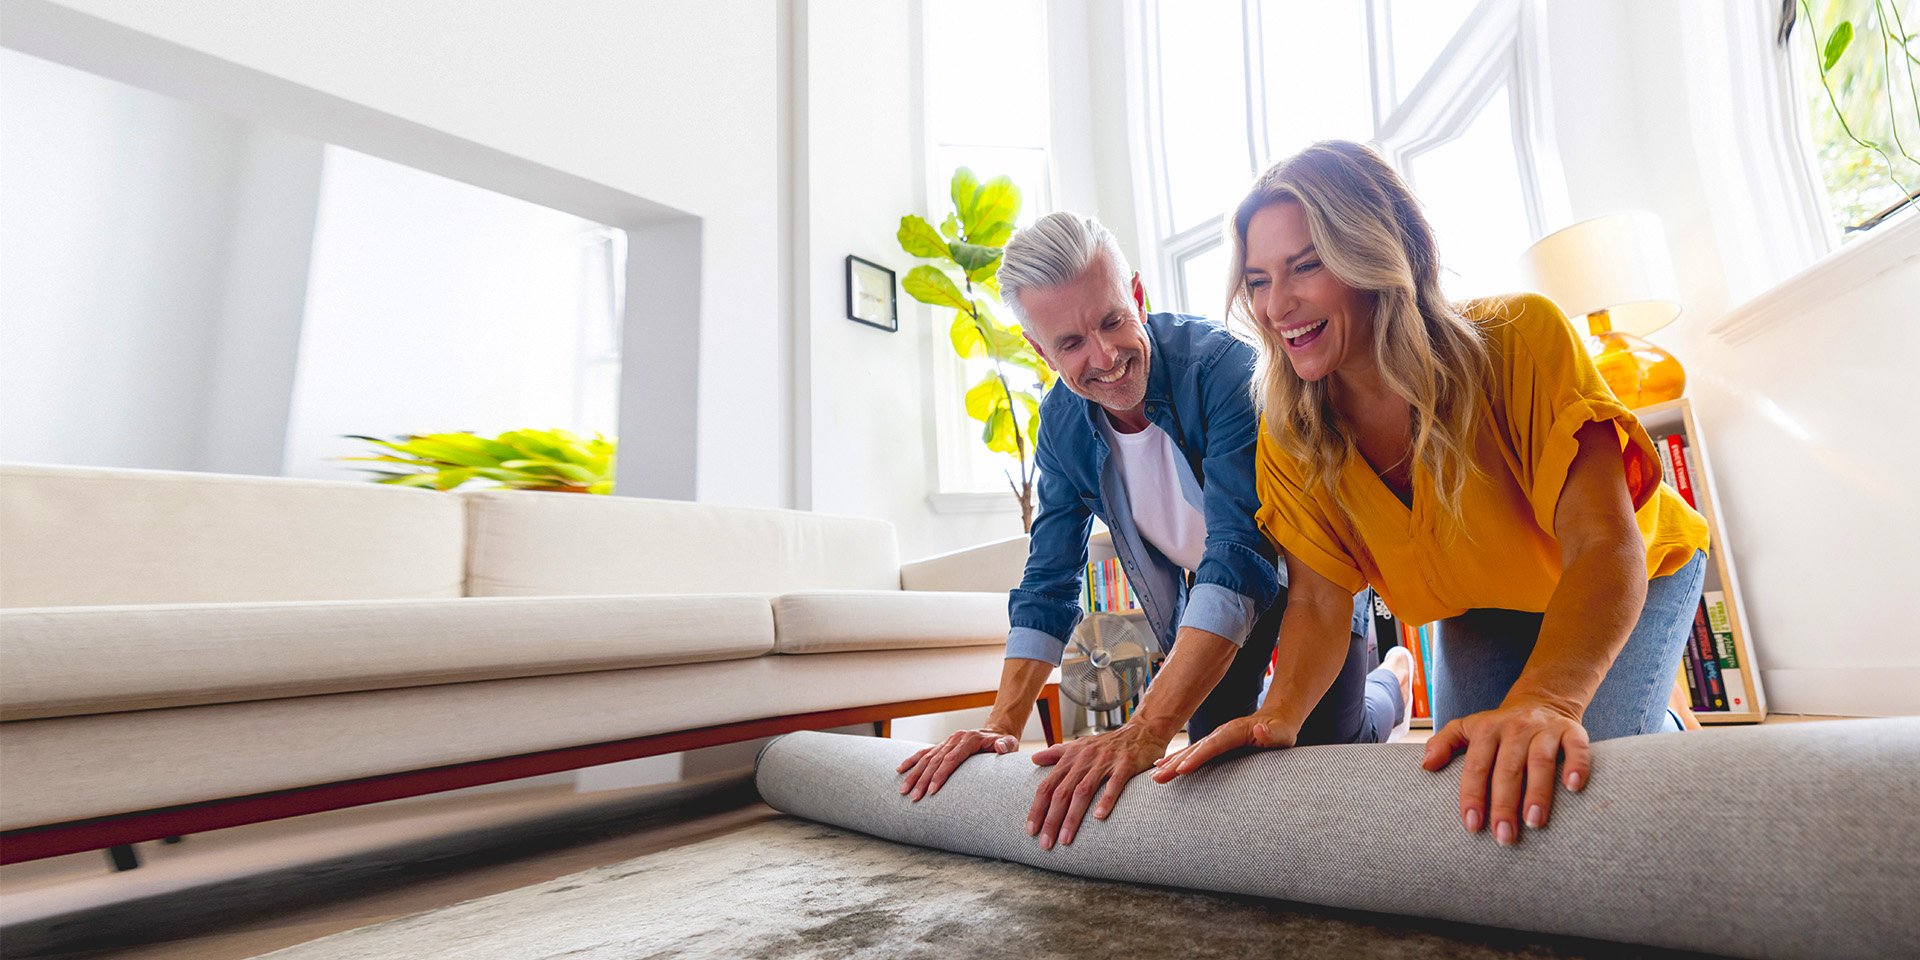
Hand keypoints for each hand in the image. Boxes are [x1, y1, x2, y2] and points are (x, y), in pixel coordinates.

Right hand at [897, 728, 1020, 800]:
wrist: (996, 731)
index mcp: (968, 740)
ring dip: (913, 774)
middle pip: (935, 761)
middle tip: (914, 798)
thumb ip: (1006, 745)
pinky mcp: (942, 746)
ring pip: (926, 758)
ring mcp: (946, 742)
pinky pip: (923, 753)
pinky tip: (900, 770)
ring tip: (903, 791)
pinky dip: (911, 761)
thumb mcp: (1010, 743)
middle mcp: (954, 739)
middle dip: (923, 780)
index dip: (940, 775)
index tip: (932, 791)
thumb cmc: (1004, 743)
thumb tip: (1000, 746)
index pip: (951, 759)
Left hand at [1026, 723, 1170, 848]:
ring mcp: (1105, 761)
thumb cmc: (1108, 743)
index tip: (1030, 830)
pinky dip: (1106, 799)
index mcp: (1071, 758)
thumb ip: (1056, 753)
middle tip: (1045, 844)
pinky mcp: (1125, 764)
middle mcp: (1084, 759)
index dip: (1038, 808)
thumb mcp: (1079, 745)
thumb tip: (1033, 759)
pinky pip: (1114, 783)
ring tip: (1065, 840)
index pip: (1048, 785)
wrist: (1141, 730)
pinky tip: (1099, 818)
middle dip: (1051, 819)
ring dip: (1072, 817)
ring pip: (1084, 791)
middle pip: (1062, 792)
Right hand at [1150, 713, 1296, 782]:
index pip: (1213, 745)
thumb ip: (1272, 733)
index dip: (1197, 756)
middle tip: (1157, 777)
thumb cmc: (1281, 731)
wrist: (1277, 720)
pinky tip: (1165, 767)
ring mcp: (1216, 738)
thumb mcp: (1282, 733)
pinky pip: (1193, 753)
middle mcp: (1221, 733)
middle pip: (1195, 748)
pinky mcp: (1215, 745)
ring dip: (1172, 763)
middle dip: (1175, 763)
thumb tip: (1260, 730)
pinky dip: (1177, 760)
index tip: (1182, 769)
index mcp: (1235, 731)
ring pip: (1190, 751)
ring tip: (1155, 775)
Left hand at [1421, 698, 1590, 845]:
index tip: (1472, 826)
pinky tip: (1573, 787)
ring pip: (1540, 761)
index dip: (1473, 796)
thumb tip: (1425, 765)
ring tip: (1534, 823)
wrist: (1542, 700)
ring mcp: (1544, 729)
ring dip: (1537, 793)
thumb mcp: (1468, 727)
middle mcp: (1514, 729)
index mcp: (1486, 730)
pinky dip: (1577, 765)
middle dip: (1504, 805)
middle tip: (1504, 837)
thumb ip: (1444, 743)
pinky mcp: (1571, 730)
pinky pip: (1577, 747)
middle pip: (1507, 769)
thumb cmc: (1500, 727)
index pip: (1476, 766)